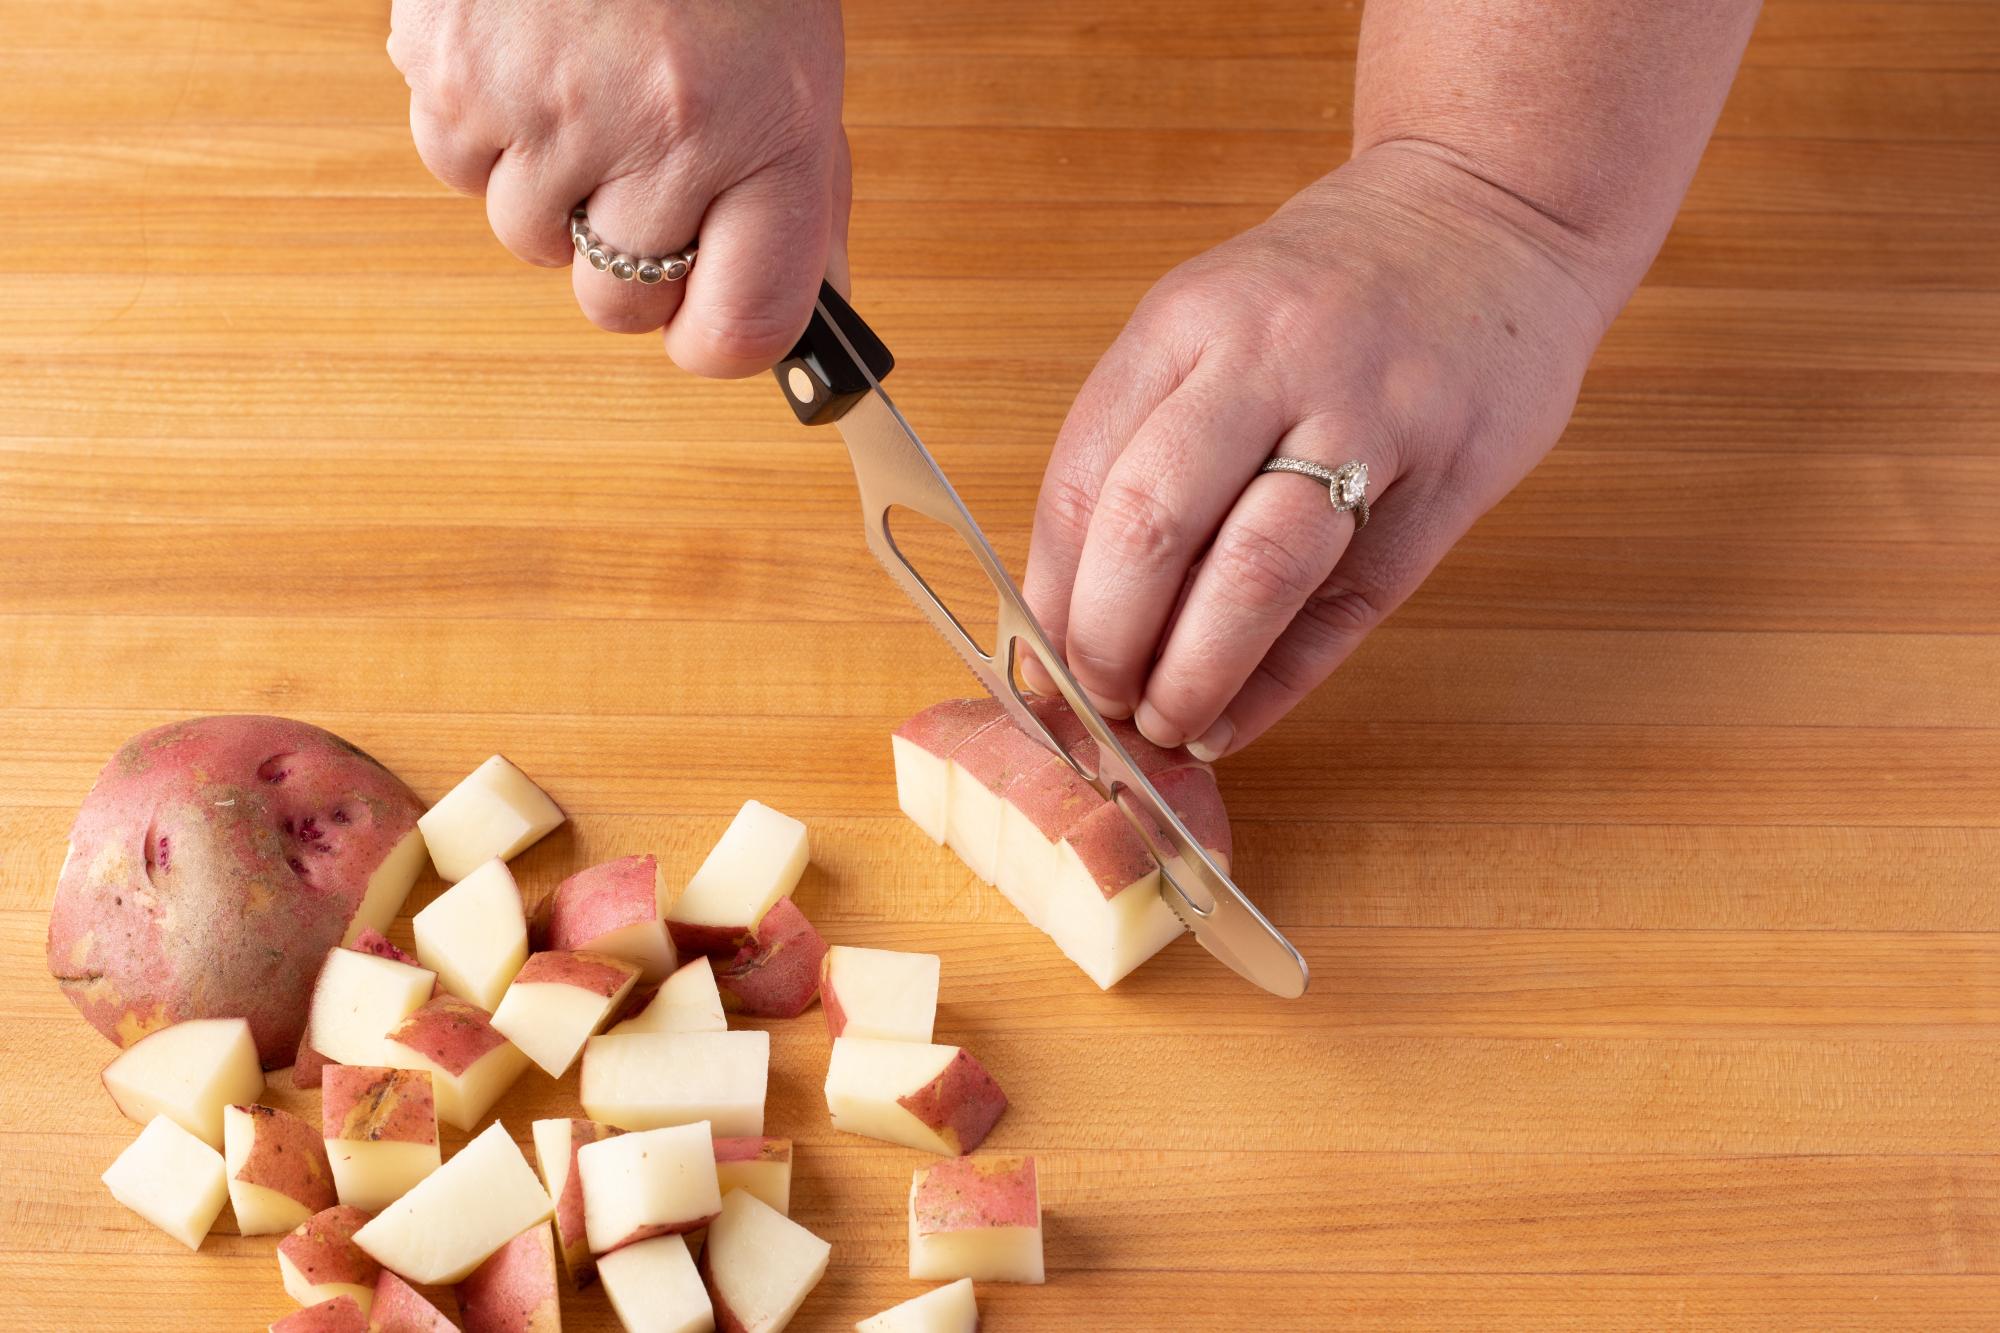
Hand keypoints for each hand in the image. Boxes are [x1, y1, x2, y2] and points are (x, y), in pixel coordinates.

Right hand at [388, 0, 847, 376]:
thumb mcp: (797, 70)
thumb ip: (798, 202)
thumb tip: (802, 320)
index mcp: (770, 134)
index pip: (741, 328)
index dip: (716, 342)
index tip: (705, 327)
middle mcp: (662, 133)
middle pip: (619, 302)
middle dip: (629, 259)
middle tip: (643, 173)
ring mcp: (550, 107)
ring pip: (530, 239)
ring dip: (553, 189)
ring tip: (587, 88)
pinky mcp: (455, 71)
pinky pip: (458, 166)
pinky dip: (487, 129)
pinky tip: (531, 54)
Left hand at [1022, 144, 1612, 758]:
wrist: (1494, 213)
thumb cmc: (1329, 293)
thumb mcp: (1212, 324)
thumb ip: (1144, 442)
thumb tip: (1068, 605)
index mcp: (1186, 323)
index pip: (1083, 481)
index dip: (1050, 595)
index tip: (1038, 664)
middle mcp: (1268, 359)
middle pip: (1152, 527)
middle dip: (1107, 643)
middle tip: (1099, 702)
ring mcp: (1368, 414)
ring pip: (1254, 572)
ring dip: (1193, 673)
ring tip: (1165, 724)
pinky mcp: (1448, 474)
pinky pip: (1348, 603)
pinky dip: (1280, 680)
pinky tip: (1237, 717)